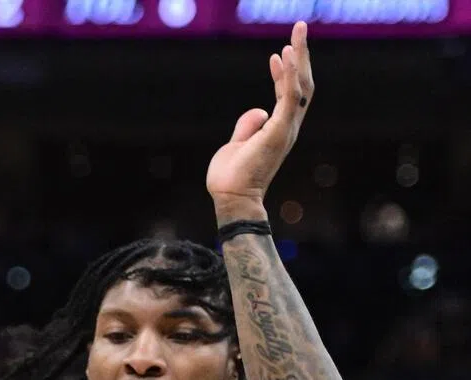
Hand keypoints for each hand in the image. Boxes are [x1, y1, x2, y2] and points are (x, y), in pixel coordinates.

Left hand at [206, 22, 313, 222]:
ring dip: (300, 57)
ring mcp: (286, 129)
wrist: (231, 198)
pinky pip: (290, 97)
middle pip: (302, 84)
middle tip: (300, 28)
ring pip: (301, 86)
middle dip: (302, 55)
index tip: (278, 53)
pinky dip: (289, 75)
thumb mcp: (236, 144)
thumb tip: (258, 110)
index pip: (288, 95)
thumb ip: (247, 126)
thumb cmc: (231, 178)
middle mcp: (288, 127)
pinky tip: (286, 55)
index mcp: (279, 129)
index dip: (284, 72)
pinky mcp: (280, 131)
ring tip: (298, 32)